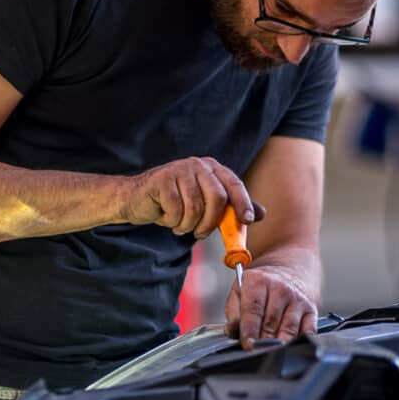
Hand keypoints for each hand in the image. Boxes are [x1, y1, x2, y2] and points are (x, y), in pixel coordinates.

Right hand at [122, 157, 264, 237]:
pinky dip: (173, 222)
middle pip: (217, 197)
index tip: (247, 221)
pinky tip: (167, 218)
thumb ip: (231, 208)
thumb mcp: (206, 205)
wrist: (137, 199)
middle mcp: (198, 165)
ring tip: (181, 225)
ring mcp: (179, 169)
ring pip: (195, 207)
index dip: (243, 203)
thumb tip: (261, 214)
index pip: (234, 184)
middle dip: (211, 223)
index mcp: (212, 168)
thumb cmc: (174, 203)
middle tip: (201, 233)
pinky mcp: (162, 179)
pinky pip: (176, 210)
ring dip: (188, 225)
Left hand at [224, 265, 317, 349]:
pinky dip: (298, 341)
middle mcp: (280, 288)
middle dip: (262, 341)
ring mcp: (297, 299)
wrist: (288, 271)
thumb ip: (233, 313)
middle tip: (256, 351)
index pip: (253, 311)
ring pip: (289, 330)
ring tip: (270, 351)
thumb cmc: (260, 287)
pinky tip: (289, 345)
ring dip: (279, 344)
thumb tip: (233, 331)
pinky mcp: (311, 309)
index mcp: (259, 281)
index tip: (247, 345)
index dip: (249, 331)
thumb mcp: (239, 292)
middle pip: (271, 323)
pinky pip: (307, 331)